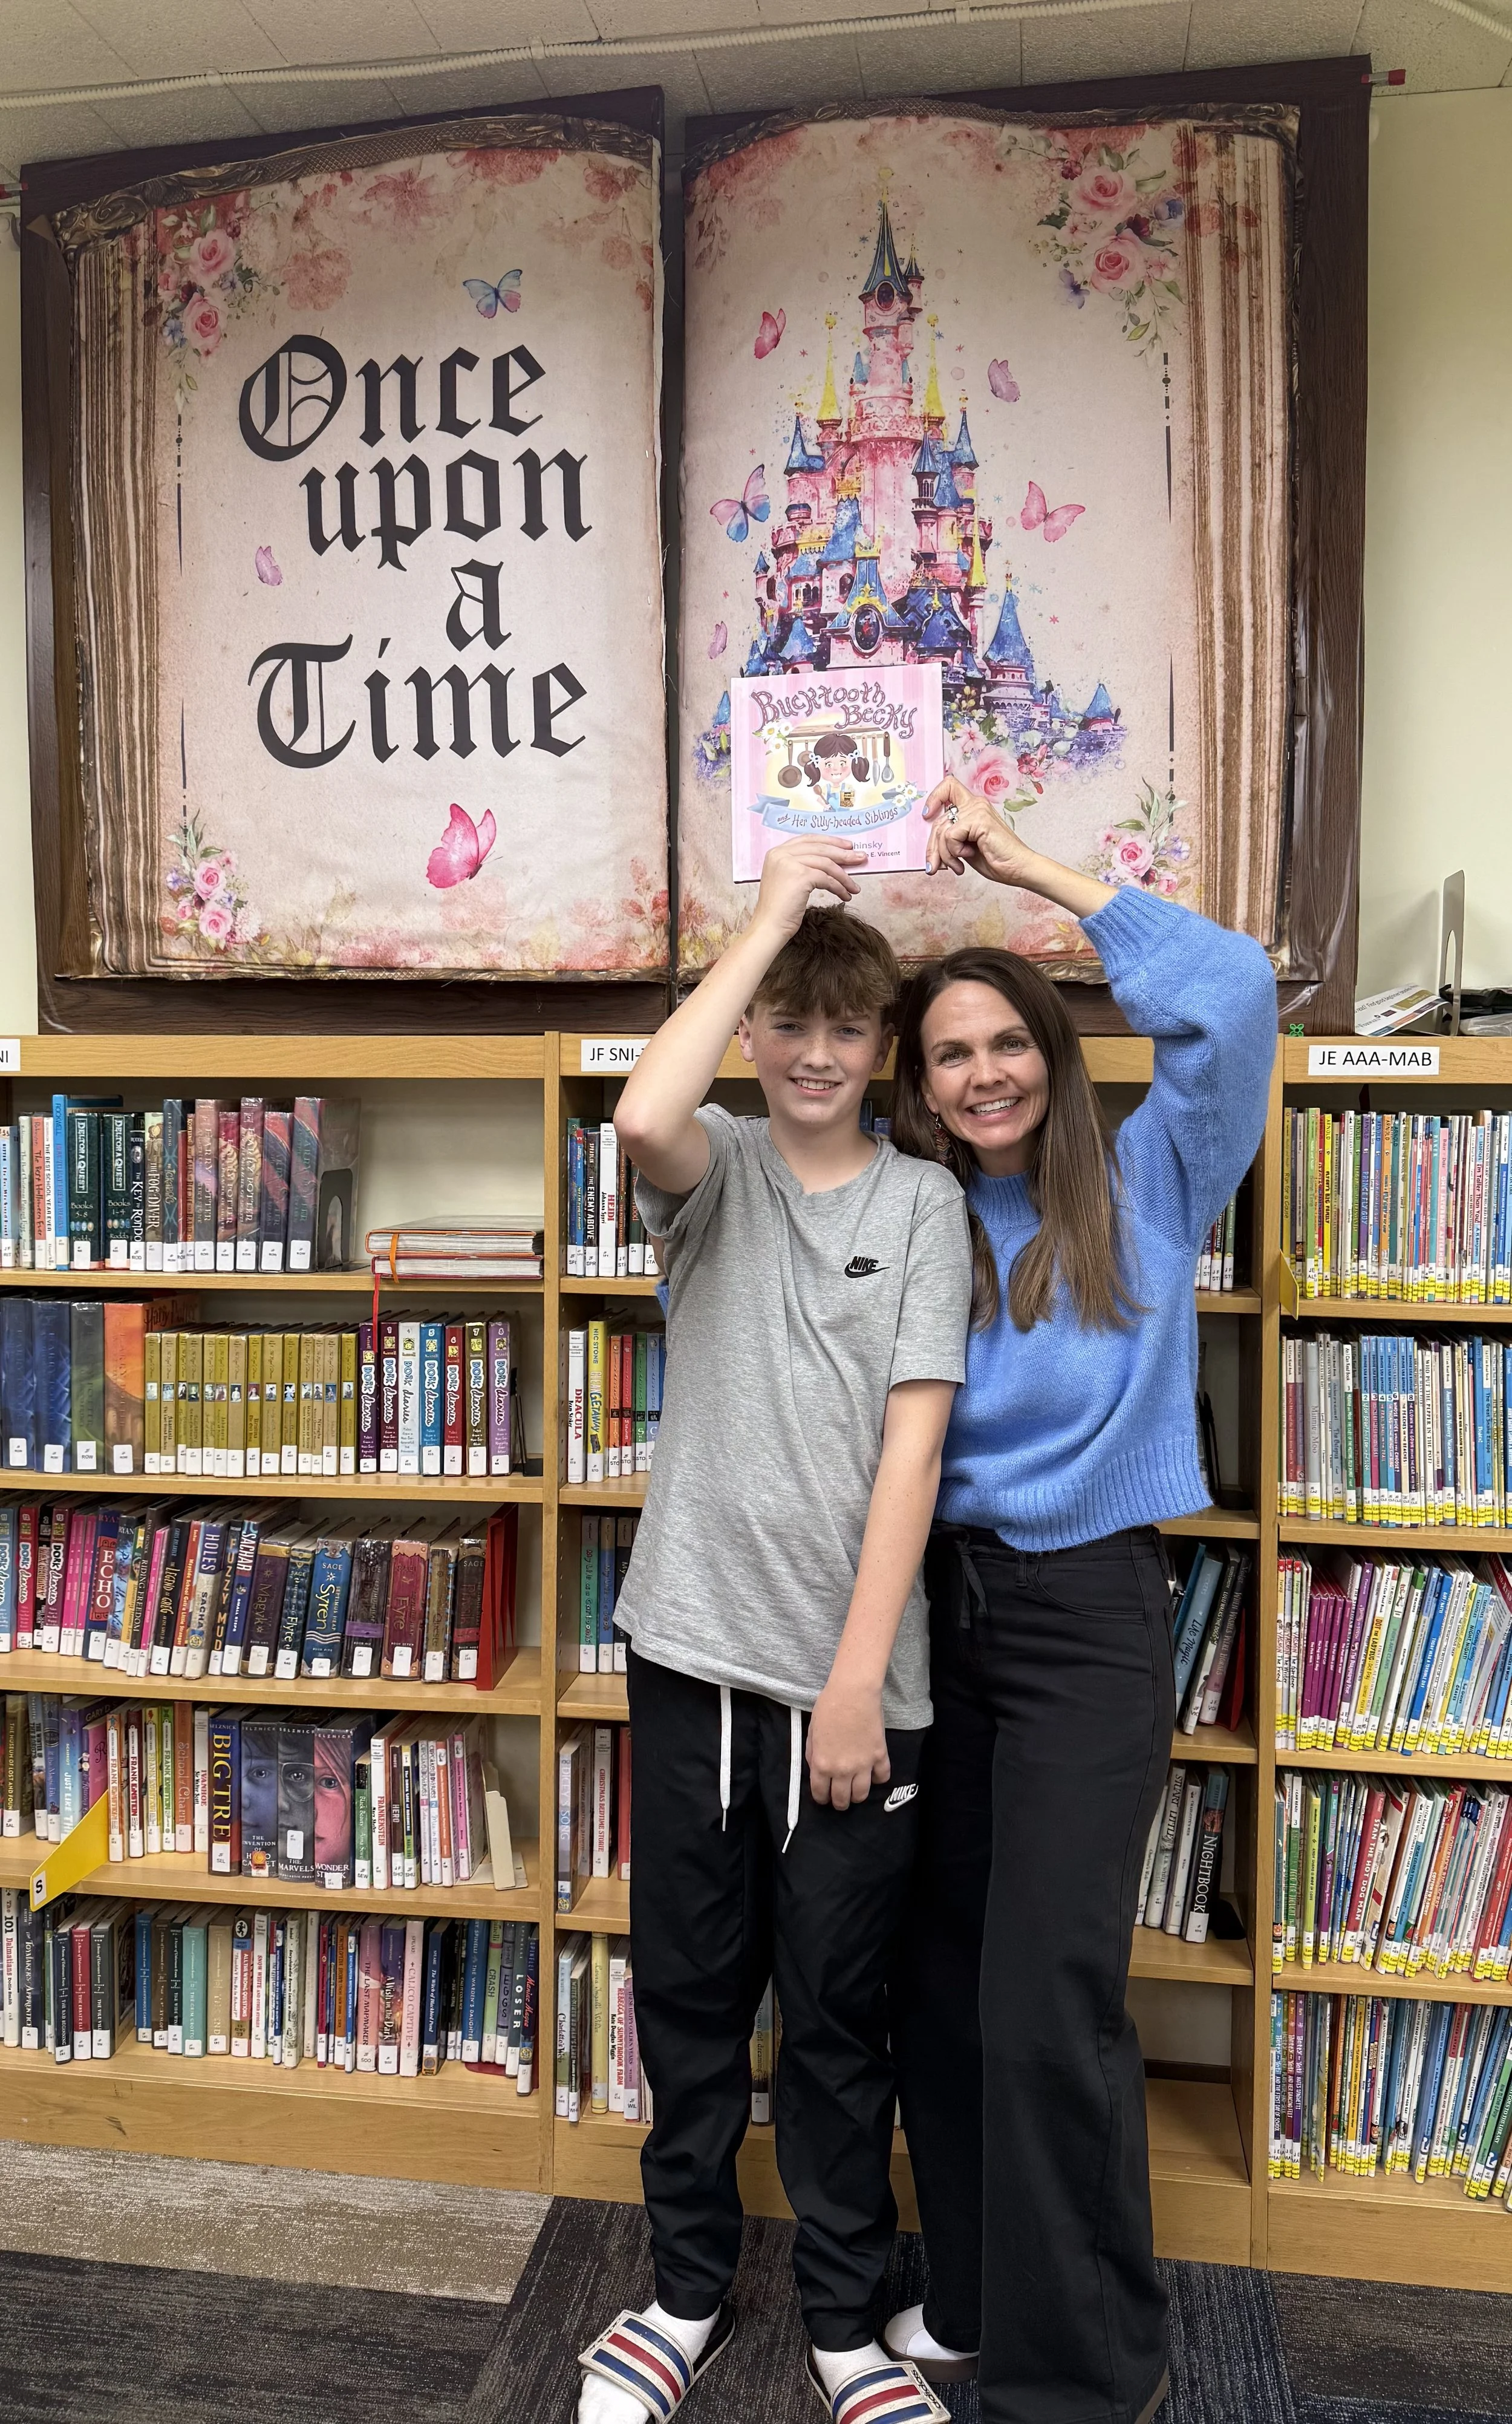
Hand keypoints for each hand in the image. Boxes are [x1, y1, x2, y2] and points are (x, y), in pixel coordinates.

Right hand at [752, 837, 868, 946]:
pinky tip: (845, 895)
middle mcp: (781, 854)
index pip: (808, 839)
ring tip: (855, 886)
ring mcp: (789, 863)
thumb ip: (803, 865)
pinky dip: (839, 887)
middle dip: (843, 853)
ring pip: (826, 863)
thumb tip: (834, 861)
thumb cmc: (780, 909)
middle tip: (860, 858)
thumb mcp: (788, 880)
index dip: (830, 841)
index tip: (847, 846)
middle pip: (820, 848)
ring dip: (844, 876)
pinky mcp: (799, 876)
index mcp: (777, 852)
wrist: (769, 926)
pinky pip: (827, 879)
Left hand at [806, 1676, 889, 1810]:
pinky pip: (882, 1777)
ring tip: (856, 1790)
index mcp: (822, 1764)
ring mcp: (863, 1765)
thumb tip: (817, 1768)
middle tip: (840, 1798)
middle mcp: (842, 1770)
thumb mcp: (812, 1732)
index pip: (820, 1794)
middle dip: (839, 1802)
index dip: (821, 1798)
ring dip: (857, 1795)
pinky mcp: (880, 1756)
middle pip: (842, 1799)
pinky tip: (873, 1773)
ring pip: (862, 1794)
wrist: (853, 1693)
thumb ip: (813, 1754)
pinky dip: (878, 1778)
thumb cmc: (828, 1707)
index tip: (824, 1797)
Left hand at [924, 776, 1042, 888]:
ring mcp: (978, 810)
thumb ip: (951, 837)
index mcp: (973, 807)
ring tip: (957, 866)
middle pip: (939, 819)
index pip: (948, 786)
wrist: (1018, 868)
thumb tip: (929, 842)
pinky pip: (950, 836)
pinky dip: (954, 851)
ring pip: (942, 830)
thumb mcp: (965, 846)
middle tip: (933, 866)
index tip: (927, 815)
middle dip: (932, 847)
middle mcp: (975, 804)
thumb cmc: (996, 859)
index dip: (934, 797)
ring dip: (945, 854)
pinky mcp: (979, 820)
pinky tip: (968, 856)